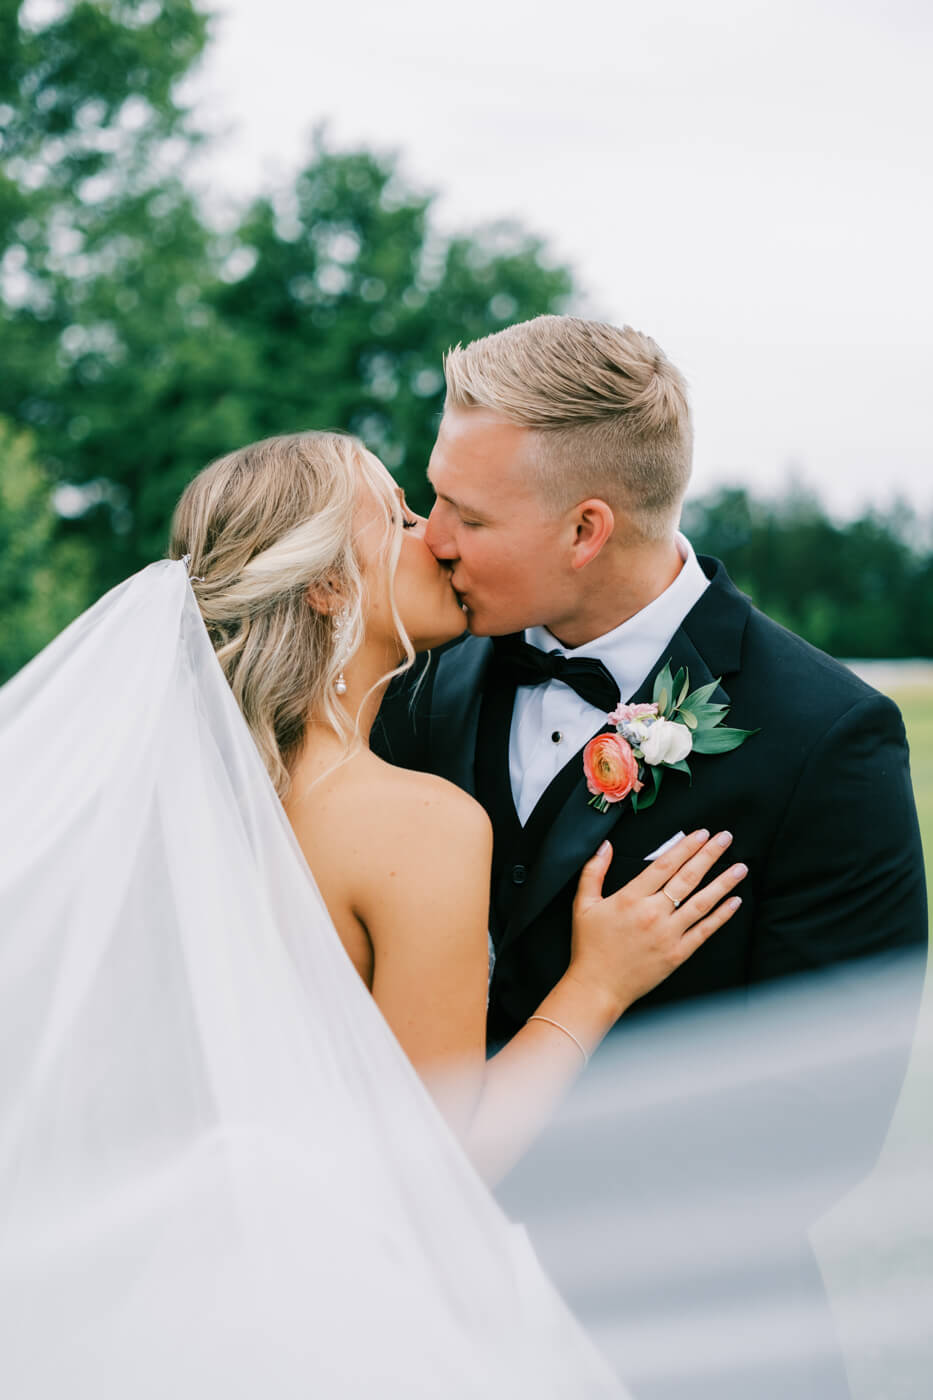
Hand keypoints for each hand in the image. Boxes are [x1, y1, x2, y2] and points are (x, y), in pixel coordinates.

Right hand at [569, 830, 746, 1016]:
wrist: (598, 987)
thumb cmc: (590, 947)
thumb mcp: (583, 905)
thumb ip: (593, 872)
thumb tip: (604, 846)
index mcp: (630, 898)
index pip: (664, 865)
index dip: (685, 847)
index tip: (701, 833)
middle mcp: (652, 913)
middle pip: (687, 878)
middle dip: (709, 855)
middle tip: (725, 838)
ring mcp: (667, 934)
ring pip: (701, 902)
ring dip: (723, 883)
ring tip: (740, 868)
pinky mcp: (677, 954)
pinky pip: (704, 931)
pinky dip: (721, 916)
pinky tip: (734, 902)